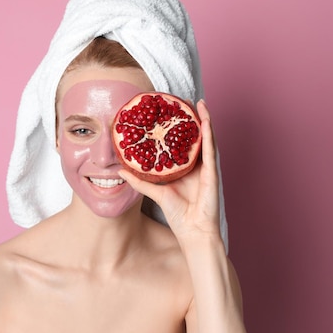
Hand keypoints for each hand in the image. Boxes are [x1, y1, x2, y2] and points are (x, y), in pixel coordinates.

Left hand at [118, 99, 221, 243]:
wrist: (193, 232)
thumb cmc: (178, 215)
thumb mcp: (155, 192)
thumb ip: (139, 181)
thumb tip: (120, 171)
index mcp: (186, 168)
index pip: (181, 143)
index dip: (177, 127)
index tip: (169, 111)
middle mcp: (198, 165)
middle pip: (194, 136)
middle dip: (190, 118)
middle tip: (183, 100)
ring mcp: (207, 168)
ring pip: (205, 138)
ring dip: (203, 119)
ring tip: (197, 103)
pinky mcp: (212, 173)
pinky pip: (211, 150)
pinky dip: (209, 134)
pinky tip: (206, 120)